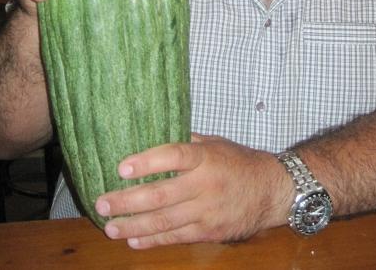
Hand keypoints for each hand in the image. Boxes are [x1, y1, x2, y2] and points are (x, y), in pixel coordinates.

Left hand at [94, 134, 293, 248]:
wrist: (272, 192)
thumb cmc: (239, 162)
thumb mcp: (216, 143)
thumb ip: (187, 142)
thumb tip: (153, 135)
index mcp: (206, 157)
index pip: (174, 156)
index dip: (147, 161)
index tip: (121, 166)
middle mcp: (205, 185)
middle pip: (161, 194)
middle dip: (128, 201)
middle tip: (102, 203)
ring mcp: (207, 211)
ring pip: (164, 221)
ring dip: (133, 225)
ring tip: (110, 226)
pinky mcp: (209, 232)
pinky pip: (176, 238)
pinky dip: (152, 240)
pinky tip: (133, 239)